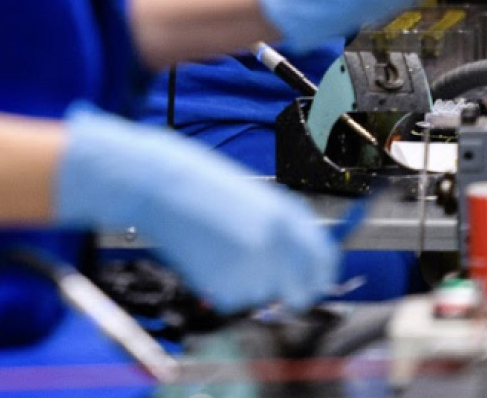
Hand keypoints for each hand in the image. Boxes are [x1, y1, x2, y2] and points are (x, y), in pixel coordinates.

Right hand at [55, 104, 337, 311]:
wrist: (162, 186)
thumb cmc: (208, 184)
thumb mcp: (259, 197)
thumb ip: (286, 227)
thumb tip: (307, 259)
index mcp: (288, 217)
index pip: (324, 261)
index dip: (322, 276)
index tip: (317, 282)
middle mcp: (275, 248)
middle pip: (300, 293)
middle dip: (290, 293)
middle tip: (272, 281)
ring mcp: (250, 272)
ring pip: (263, 295)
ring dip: (251, 283)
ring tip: (224, 247)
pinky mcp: (223, 290)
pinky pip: (235, 301)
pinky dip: (224, 287)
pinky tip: (208, 257)